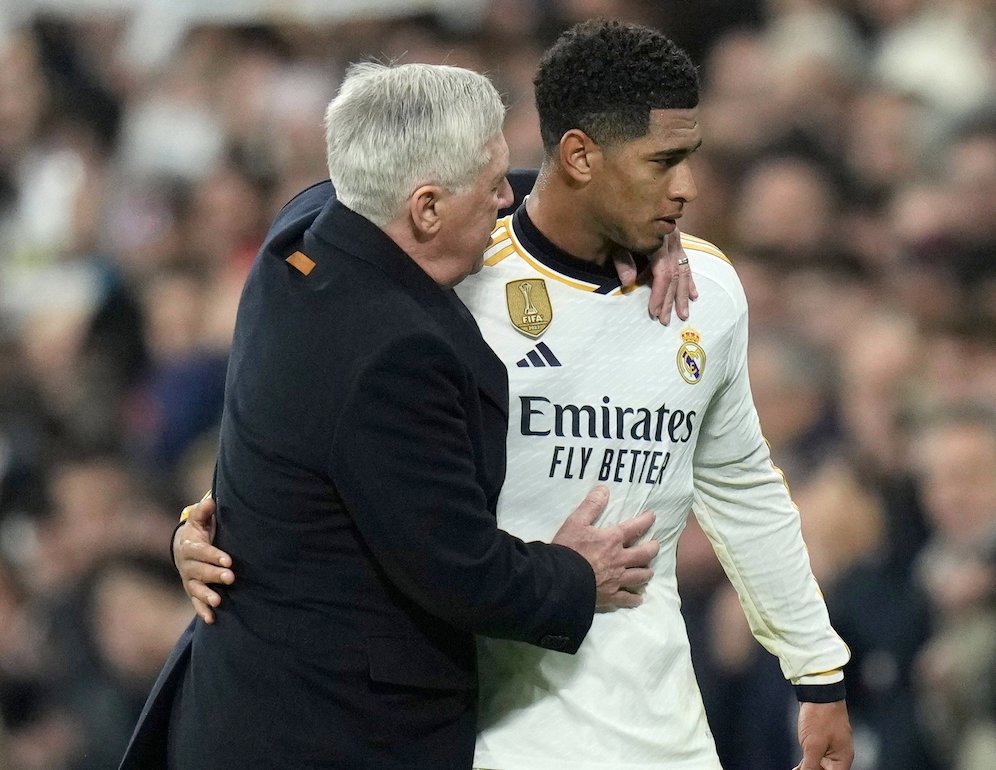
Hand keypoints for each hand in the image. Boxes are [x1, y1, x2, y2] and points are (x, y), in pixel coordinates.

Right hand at [173, 495, 234, 623]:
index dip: (214, 556)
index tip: (228, 560)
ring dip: (206, 595)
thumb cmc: (198, 530)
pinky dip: (202, 610)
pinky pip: (195, 602)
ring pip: (196, 589)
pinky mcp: (192, 590)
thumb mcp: (199, 519)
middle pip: (200, 571)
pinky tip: (212, 618)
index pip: (201, 552)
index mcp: (189, 546)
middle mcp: (187, 565)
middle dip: (215, 575)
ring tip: (218, 601)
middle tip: (231, 578)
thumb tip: (211, 500)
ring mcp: (188, 579)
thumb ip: (204, 511)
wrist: (183, 546)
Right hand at [551, 486, 658, 610]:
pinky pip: (627, 599)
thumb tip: (604, 489)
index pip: (634, 528)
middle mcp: (620, 560)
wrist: (560, 579)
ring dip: (646, 572)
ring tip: (649, 571)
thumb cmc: (567, 549)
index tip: (653, 517)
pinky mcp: (611, 596)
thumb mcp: (575, 522)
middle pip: (643, 554)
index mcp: (612, 540)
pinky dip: (634, 598)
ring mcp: (617, 580)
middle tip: (655, 546)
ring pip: (639, 576)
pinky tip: (639, 599)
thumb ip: (591, 506)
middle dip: (652, 548)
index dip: (645, 521)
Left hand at [612, 228, 697, 325]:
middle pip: (674, 276)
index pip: (662, 274)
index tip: (653, 311)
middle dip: (669, 300)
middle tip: (664, 320)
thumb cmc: (618, 220)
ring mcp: (677, 241)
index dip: (659, 294)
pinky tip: (694, 294)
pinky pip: (686, 264)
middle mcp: (672, 241)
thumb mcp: (617, 239)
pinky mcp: (677, 242)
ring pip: (683, 272)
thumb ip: (623, 260)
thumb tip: (629, 283)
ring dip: (682, 295)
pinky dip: (689, 280)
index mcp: (658, 240)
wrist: (628, 198)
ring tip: (683, 313)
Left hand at [794, 700, 852, 769]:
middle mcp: (838, 755)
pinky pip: (815, 756)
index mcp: (842, 759)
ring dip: (808, 768)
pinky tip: (798, 766)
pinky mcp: (821, 739)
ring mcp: (830, 747)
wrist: (818, 692)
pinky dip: (807, 762)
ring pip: (819, 765)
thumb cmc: (820, 716)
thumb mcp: (813, 746)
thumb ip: (811, 765)